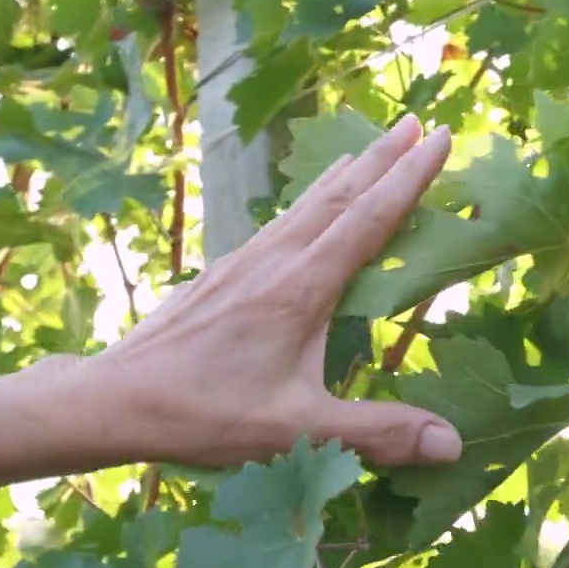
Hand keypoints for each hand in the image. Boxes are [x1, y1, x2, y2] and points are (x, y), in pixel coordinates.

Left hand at [41, 115, 461, 467]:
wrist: (116, 398)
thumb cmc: (206, 413)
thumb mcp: (298, 430)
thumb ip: (376, 432)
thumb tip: (452, 445)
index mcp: (301, 286)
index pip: (369, 218)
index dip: (410, 177)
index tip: (443, 137)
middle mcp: (275, 260)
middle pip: (340, 194)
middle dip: (384, 156)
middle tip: (421, 122)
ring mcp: (245, 262)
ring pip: (307, 203)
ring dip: (347, 173)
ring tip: (372, 148)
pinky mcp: (224, 273)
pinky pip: (281, 222)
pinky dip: (311, 200)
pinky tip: (308, 208)